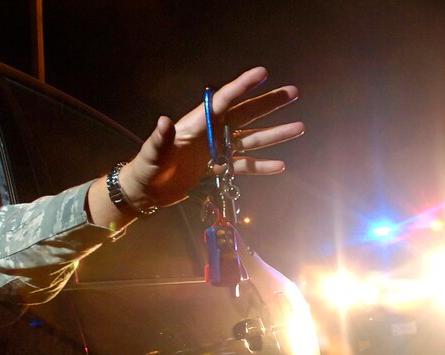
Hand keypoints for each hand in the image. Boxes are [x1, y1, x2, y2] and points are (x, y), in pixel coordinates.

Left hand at [120, 66, 303, 208]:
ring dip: (274, 134)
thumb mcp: (151, 153)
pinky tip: (280, 165)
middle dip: (269, 104)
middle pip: (245, 114)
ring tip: (299, 127)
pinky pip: (244, 165)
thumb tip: (164, 120)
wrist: (145, 192)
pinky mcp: (218, 169)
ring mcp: (216, 150)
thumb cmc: (146, 168)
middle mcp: (210, 133)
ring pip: (250, 139)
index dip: (243, 86)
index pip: (224, 100)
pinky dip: (261, 166)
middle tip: (293, 92)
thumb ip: (160, 138)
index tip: (263, 73)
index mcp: (196, 123)